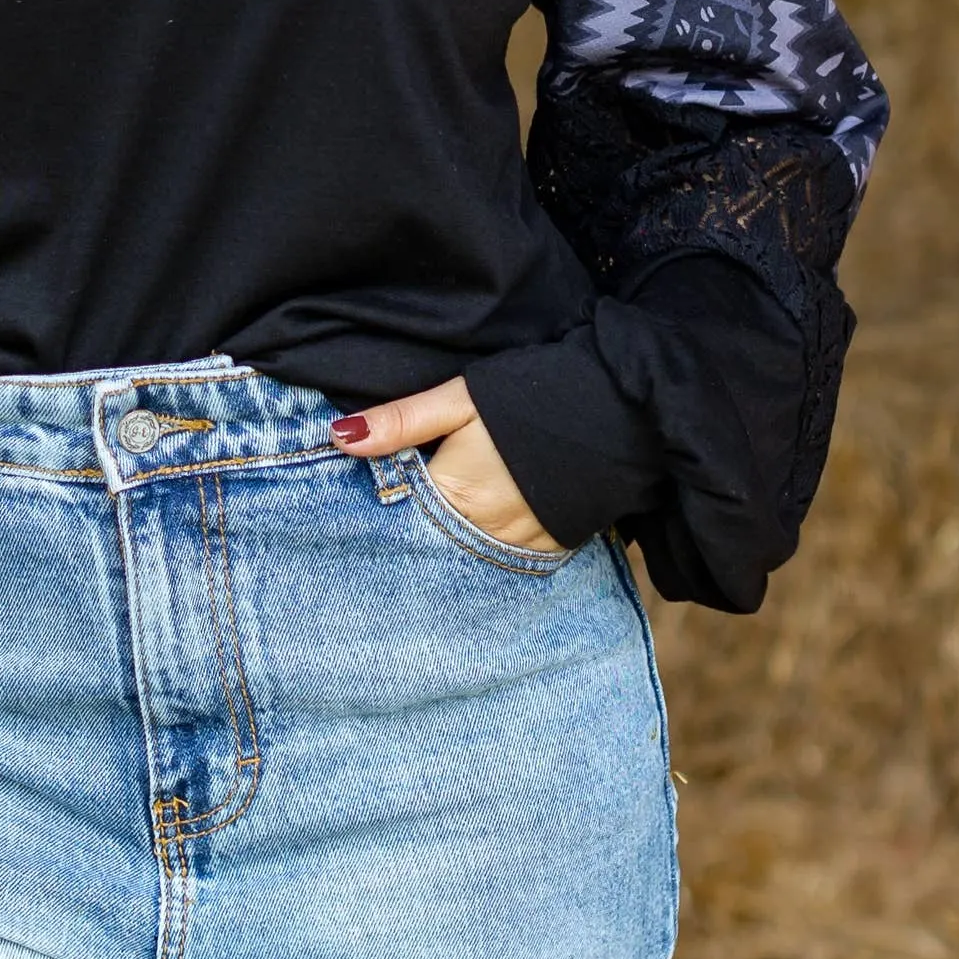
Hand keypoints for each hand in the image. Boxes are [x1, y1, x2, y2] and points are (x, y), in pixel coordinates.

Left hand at [329, 379, 560, 553]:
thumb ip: (402, 422)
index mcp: (455, 496)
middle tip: (396, 516)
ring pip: (464, 556)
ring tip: (443, 522)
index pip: (398, 515)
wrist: (617, 410)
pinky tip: (479, 530)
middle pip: (429, 542)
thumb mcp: (460, 400)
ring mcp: (519, 547)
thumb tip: (340, 437)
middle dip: (411, 531)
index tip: (360, 503)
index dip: (382, 506)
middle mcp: (484, 533)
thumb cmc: (530, 398)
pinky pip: (502, 561)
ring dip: (449, 543)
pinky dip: (485, 549)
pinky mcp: (548, 551)